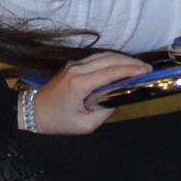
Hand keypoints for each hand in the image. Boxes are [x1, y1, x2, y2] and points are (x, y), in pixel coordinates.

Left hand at [28, 53, 153, 133]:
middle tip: (147, 68)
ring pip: (102, 55)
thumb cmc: (58, 122)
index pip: (109, 72)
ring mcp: (73, 65)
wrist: (33, 112)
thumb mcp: (84, 125)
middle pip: (108, 59)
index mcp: (79, 84)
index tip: (145, 71)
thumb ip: (104, 112)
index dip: (129, 70)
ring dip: (122, 58)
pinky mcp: (72, 65)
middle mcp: (76, 70)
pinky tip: (122, 64)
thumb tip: (118, 98)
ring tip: (138, 65)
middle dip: (129, 62)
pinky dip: (112, 59)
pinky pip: (95, 58)